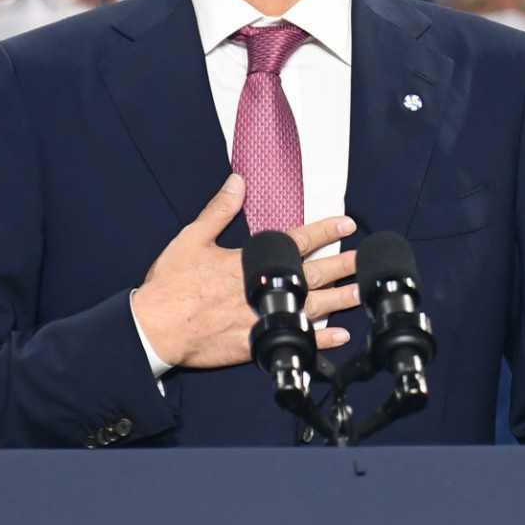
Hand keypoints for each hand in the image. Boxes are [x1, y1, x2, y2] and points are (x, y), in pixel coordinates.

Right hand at [133, 173, 359, 369]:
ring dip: (340, 300)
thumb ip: (219, 210)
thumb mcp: (192, 238)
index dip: (324, 231)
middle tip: (369, 262)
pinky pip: (294, 339)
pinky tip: (340, 336)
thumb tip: (239, 181)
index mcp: (249, 260)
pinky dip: (319, 339)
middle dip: (343, 266)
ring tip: (365, 294)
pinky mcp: (255, 343)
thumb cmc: (171, 283)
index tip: (347, 224)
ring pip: (311, 307)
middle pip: (313, 274)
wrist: (155, 327)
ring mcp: (260, 316)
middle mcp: (261, 287)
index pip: (295, 240)